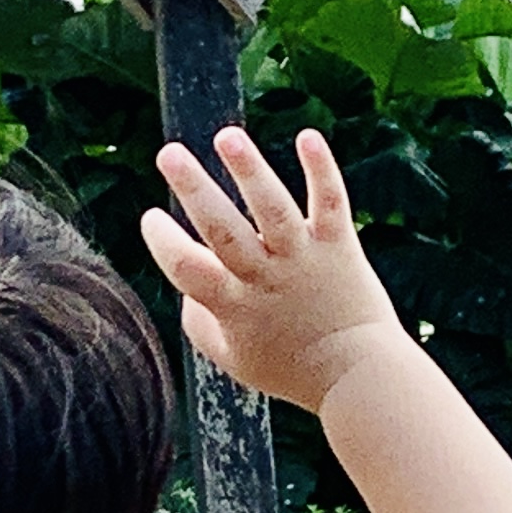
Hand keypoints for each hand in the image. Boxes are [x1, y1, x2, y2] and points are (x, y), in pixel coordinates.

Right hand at [141, 125, 405, 413]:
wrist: (359, 376)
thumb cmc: (291, 370)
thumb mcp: (232, 359)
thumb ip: (200, 323)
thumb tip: (183, 286)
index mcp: (235, 306)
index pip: (187, 269)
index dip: (164, 242)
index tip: (152, 216)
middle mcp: (267, 278)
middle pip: (223, 230)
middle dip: (194, 188)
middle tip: (168, 153)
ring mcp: (304, 259)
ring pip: (274, 209)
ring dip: (250, 170)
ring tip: (227, 137)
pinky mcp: (340, 246)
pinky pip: (330, 202)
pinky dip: (320, 169)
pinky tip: (306, 136)